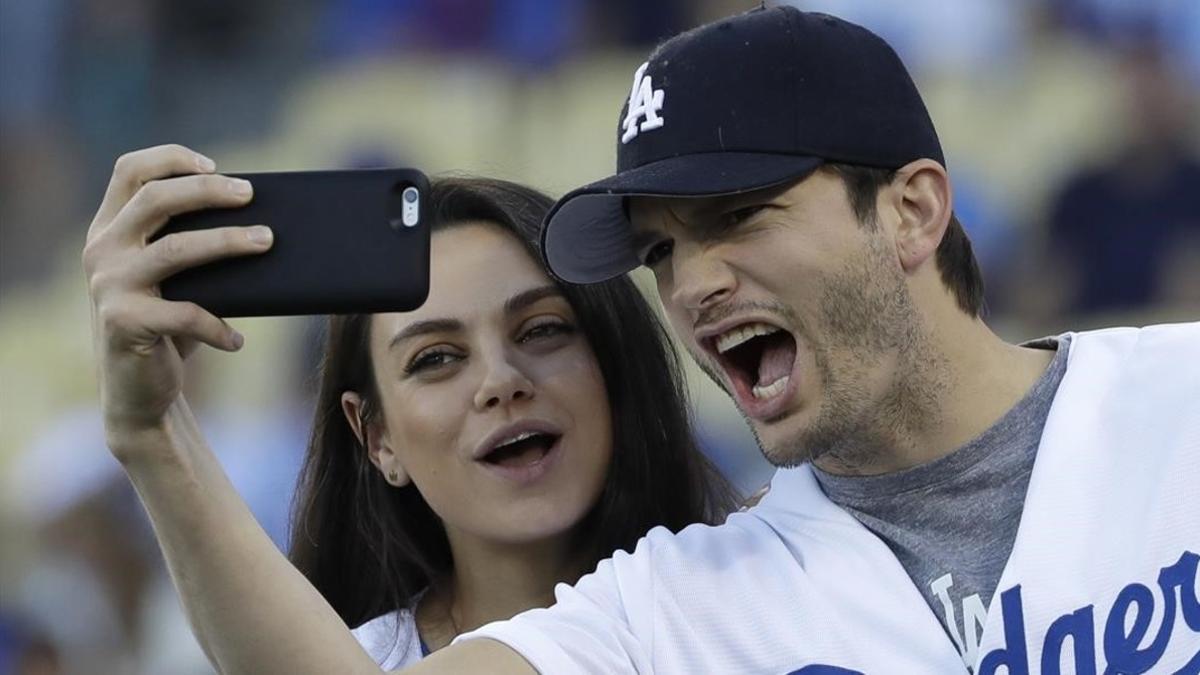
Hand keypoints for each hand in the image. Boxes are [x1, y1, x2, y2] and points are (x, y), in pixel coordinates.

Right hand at [83, 144, 271, 461]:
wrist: (138, 392)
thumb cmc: (167, 326)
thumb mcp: (174, 279)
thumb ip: (189, 244)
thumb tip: (262, 220)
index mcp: (109, 229)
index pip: (129, 170)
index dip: (171, 158)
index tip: (215, 165)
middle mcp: (101, 250)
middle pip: (156, 199)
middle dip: (209, 191)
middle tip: (251, 195)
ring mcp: (108, 285)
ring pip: (176, 248)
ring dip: (228, 242)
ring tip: (267, 241)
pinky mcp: (123, 323)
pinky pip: (184, 314)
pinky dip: (218, 326)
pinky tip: (238, 341)